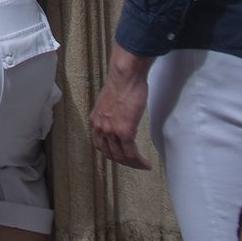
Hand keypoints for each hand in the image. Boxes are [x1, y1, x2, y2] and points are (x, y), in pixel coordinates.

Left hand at [89, 54, 152, 168]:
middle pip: (109, 153)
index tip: (121, 156)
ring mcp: (111, 131)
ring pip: (120, 156)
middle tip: (134, 163)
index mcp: (95, 120)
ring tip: (142, 165)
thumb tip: (119, 120)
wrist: (125, 75)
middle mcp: (100, 127)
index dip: (111, 154)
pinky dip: (139, 161)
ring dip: (132, 164)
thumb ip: (111, 114)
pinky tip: (146, 164)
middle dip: (122, 161)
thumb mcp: (109, 103)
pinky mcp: (125, 131)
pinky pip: (131, 153)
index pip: (100, 145)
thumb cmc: (121, 84)